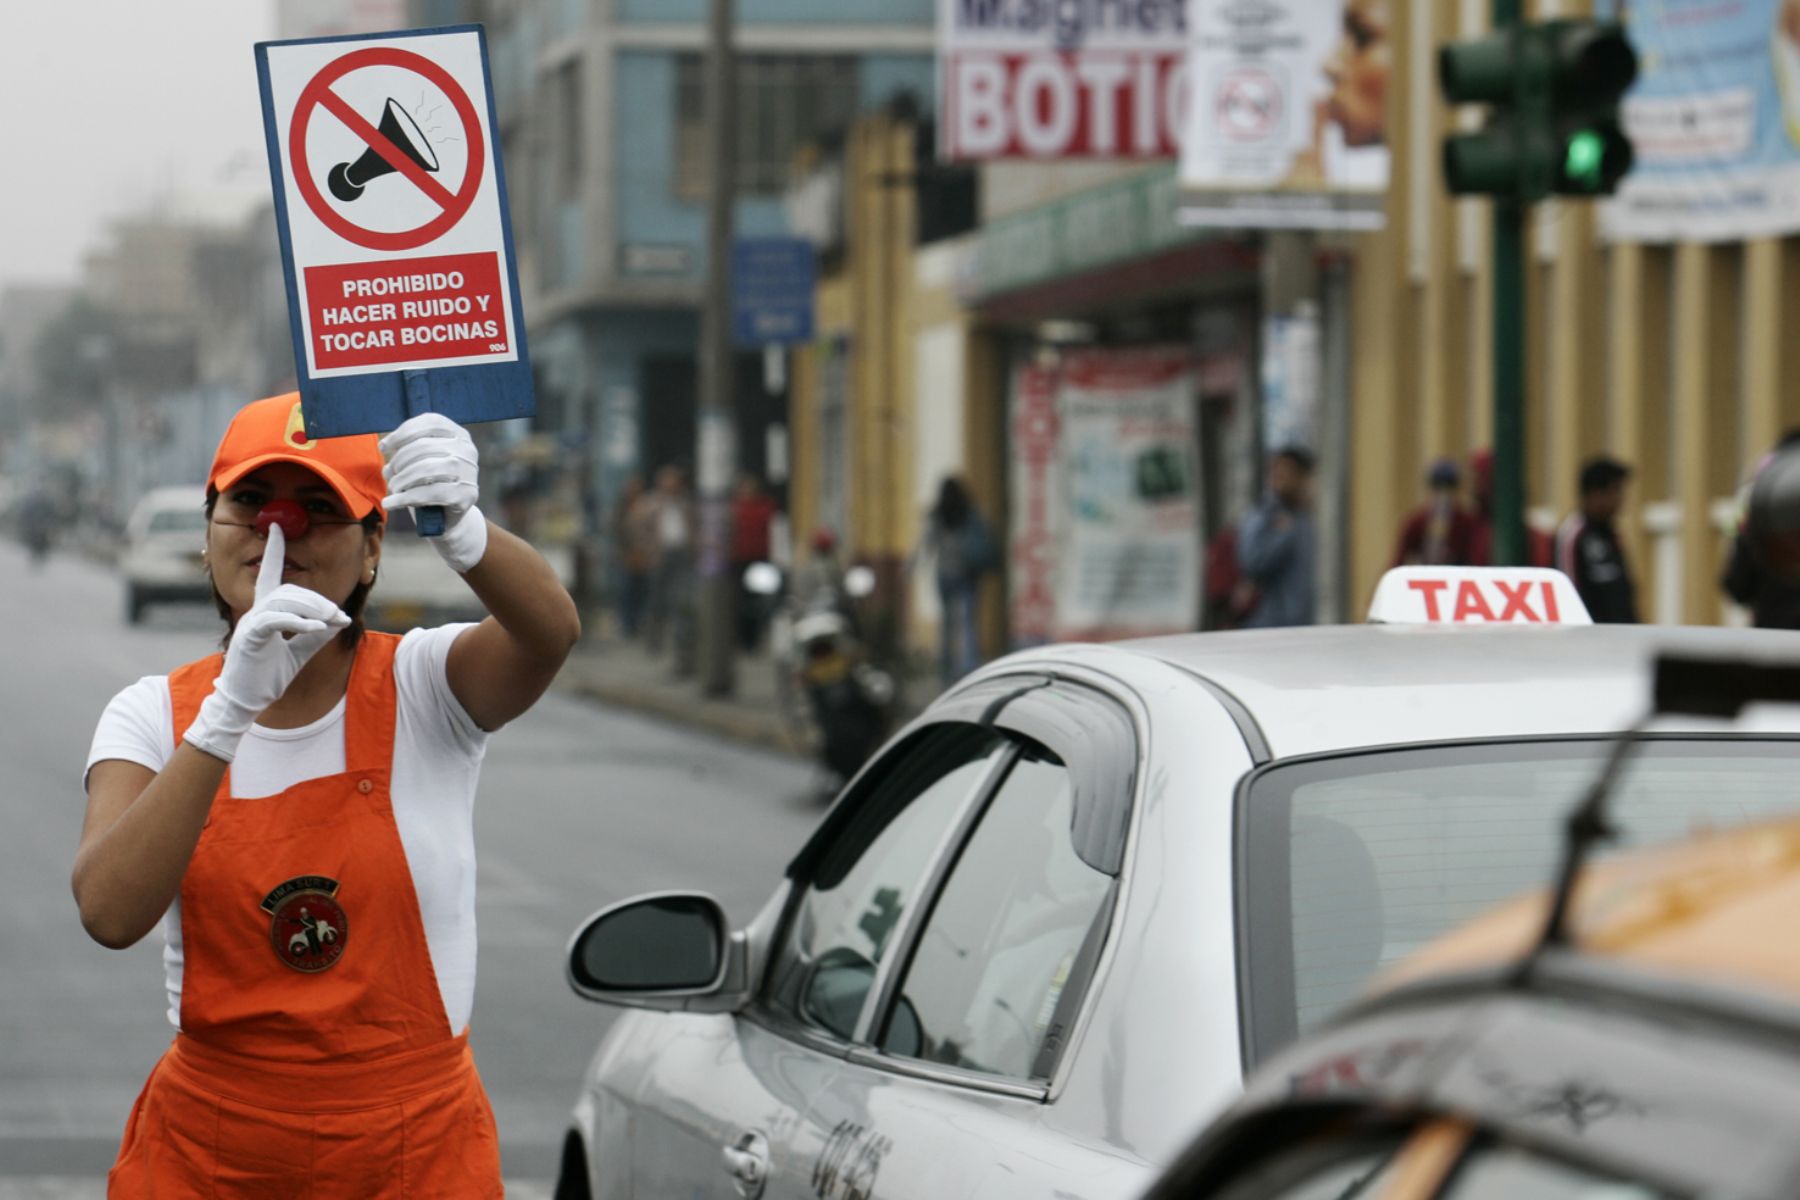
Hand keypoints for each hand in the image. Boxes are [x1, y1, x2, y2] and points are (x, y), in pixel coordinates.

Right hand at [183, 524, 350, 762]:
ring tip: (331, 620)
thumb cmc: (267, 678)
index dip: (273, 550)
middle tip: (338, 614)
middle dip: (317, 599)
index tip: (276, 525)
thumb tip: (339, 618)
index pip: (270, 575)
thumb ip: (316, 633)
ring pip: (283, 601)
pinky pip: (275, 620)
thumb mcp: (300, 652)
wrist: (245, 703)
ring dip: (312, 608)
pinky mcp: (250, 638)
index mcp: (264, 612)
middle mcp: (254, 612)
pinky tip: (316, 627)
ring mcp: (250, 624)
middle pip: (288, 589)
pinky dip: (297, 621)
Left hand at [379, 413, 487, 572]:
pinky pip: (429, 494)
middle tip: (388, 473)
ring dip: (401, 479)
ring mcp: (470, 473)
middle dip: (399, 460)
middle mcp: (468, 450)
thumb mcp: (420, 460)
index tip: (383, 447)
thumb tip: (384, 447)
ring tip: (392, 488)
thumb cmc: (430, 482)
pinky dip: (404, 498)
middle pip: (425, 446)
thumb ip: (405, 448)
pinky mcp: (466, 495)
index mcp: (459, 435)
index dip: (402, 433)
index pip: (430, 423)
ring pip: (426, 469)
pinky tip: (390, 503)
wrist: (448, 517)